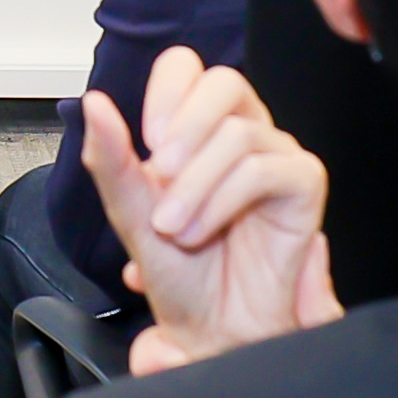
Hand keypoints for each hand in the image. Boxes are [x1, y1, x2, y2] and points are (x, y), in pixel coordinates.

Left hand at [80, 48, 338, 374]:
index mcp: (201, 129)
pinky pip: (265, 169)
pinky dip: (223, 200)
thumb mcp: (130, 211)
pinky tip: (203, 230)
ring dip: (194, 186)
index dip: (166, 94)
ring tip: (175, 229)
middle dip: (184, 128)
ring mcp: (276, 156)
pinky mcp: (303, 184)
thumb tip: (94, 102)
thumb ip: (111, 158)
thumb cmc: (179, 274)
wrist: (209, 330)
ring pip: (238, 134)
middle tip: (159, 176)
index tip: (148, 143)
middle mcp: (242, 133)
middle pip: (224, 81)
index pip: (187, 67)